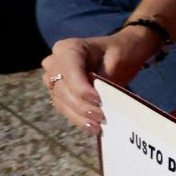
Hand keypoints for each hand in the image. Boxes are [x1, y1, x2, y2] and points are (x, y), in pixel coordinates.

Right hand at [42, 29, 162, 132]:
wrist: (122, 51)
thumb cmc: (120, 52)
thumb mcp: (115, 60)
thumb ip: (102, 78)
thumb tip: (96, 103)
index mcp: (68, 47)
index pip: (69, 71)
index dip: (81, 88)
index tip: (98, 101)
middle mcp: (55, 61)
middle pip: (62, 88)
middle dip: (81, 105)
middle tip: (100, 117)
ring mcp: (54, 77)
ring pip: (61, 101)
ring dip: (78, 115)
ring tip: (96, 126)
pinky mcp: (59, 92)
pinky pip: (64, 107)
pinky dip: (78, 118)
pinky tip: (91, 127)